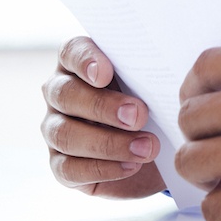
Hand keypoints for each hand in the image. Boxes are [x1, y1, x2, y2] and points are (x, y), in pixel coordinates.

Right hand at [40, 35, 166, 197]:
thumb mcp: (153, 84)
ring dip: (108, 143)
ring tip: (147, 147)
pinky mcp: (60, 165)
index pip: (71, 52)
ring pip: (65, 134)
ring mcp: (55, 130)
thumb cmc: (153, 102)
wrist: (156, 148)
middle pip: (66, 95)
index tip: (105, 73)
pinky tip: (132, 165)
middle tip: (140, 115)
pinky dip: (103, 168)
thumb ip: (148, 71)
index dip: (85, 61)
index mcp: (79, 63)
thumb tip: (165, 61)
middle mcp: (60, 94)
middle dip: (103, 106)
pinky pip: (69, 169)